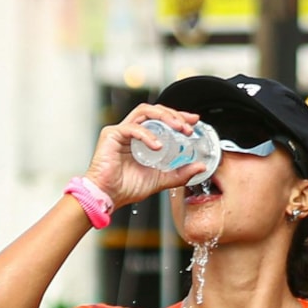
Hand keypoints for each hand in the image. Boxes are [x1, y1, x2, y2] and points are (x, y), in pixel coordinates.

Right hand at [88, 102, 207, 205]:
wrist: (108, 196)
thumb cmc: (126, 187)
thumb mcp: (161, 179)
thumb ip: (180, 173)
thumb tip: (199, 167)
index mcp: (142, 138)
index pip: (162, 119)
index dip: (179, 116)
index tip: (193, 121)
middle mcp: (132, 131)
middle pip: (155, 111)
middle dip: (175, 115)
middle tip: (188, 126)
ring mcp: (121, 130)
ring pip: (145, 111)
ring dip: (165, 117)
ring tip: (178, 128)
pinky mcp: (111, 134)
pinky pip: (133, 128)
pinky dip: (148, 135)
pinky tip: (158, 145)